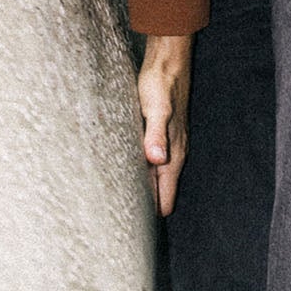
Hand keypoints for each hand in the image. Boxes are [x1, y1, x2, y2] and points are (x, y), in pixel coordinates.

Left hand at [137, 33, 192, 215]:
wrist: (169, 59)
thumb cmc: (161, 82)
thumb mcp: (156, 107)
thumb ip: (155, 134)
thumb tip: (156, 159)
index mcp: (173, 154)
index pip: (165, 198)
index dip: (151, 214)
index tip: (131, 231)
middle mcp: (172, 154)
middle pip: (160, 193)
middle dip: (144, 209)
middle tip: (118, 225)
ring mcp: (167, 145)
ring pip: (155, 179)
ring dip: (142, 191)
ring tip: (119, 206)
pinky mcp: (158, 135)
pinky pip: (151, 164)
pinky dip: (140, 174)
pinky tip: (125, 173)